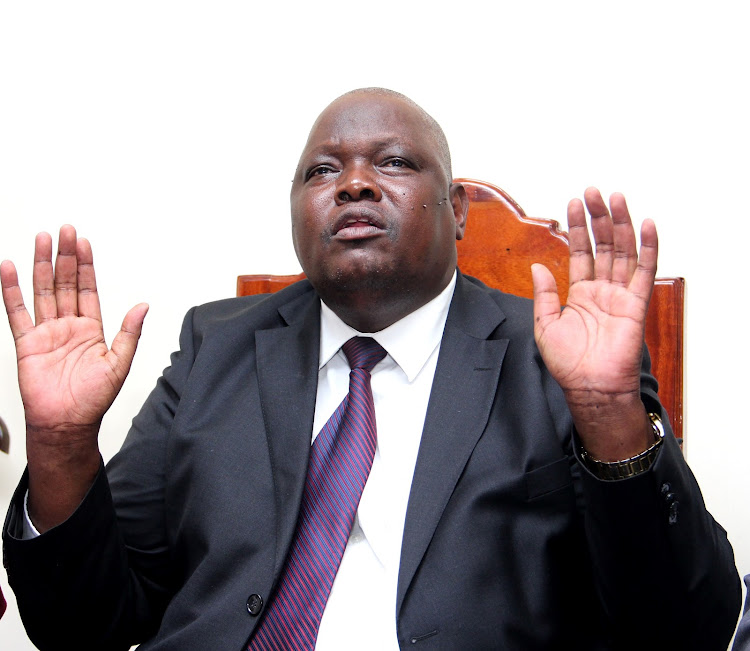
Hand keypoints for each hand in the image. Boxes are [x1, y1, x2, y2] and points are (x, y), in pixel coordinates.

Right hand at [1, 225, 147, 529]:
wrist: (66, 423)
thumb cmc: (93, 400)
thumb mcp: (119, 363)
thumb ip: (129, 333)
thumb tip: (144, 306)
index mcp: (92, 329)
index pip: (88, 289)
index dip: (86, 265)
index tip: (83, 242)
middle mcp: (69, 326)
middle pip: (66, 283)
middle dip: (65, 256)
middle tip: (64, 230)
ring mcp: (47, 332)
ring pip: (43, 290)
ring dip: (42, 265)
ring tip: (41, 239)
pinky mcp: (27, 343)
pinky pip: (17, 312)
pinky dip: (11, 291)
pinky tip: (8, 269)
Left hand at [531, 189, 656, 460]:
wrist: (589, 387)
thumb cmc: (567, 363)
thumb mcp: (545, 325)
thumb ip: (544, 294)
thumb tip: (538, 266)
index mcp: (580, 294)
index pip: (581, 253)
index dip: (578, 228)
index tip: (574, 203)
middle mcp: (602, 290)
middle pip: (603, 246)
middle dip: (598, 218)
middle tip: (594, 192)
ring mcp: (620, 295)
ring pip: (623, 252)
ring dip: (620, 224)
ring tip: (615, 198)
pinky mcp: (636, 304)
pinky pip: (644, 272)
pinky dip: (647, 248)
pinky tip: (646, 225)